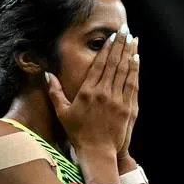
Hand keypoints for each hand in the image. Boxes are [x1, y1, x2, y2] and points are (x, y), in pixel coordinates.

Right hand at [45, 25, 139, 155]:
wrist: (97, 153)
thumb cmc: (78, 133)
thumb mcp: (62, 112)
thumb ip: (54, 92)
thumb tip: (46, 74)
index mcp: (87, 92)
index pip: (99, 65)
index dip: (106, 49)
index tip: (111, 36)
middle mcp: (103, 93)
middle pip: (113, 64)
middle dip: (120, 45)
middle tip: (124, 30)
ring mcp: (117, 100)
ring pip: (125, 72)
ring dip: (129, 54)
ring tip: (133, 40)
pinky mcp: (128, 108)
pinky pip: (132, 85)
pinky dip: (135, 71)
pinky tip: (136, 60)